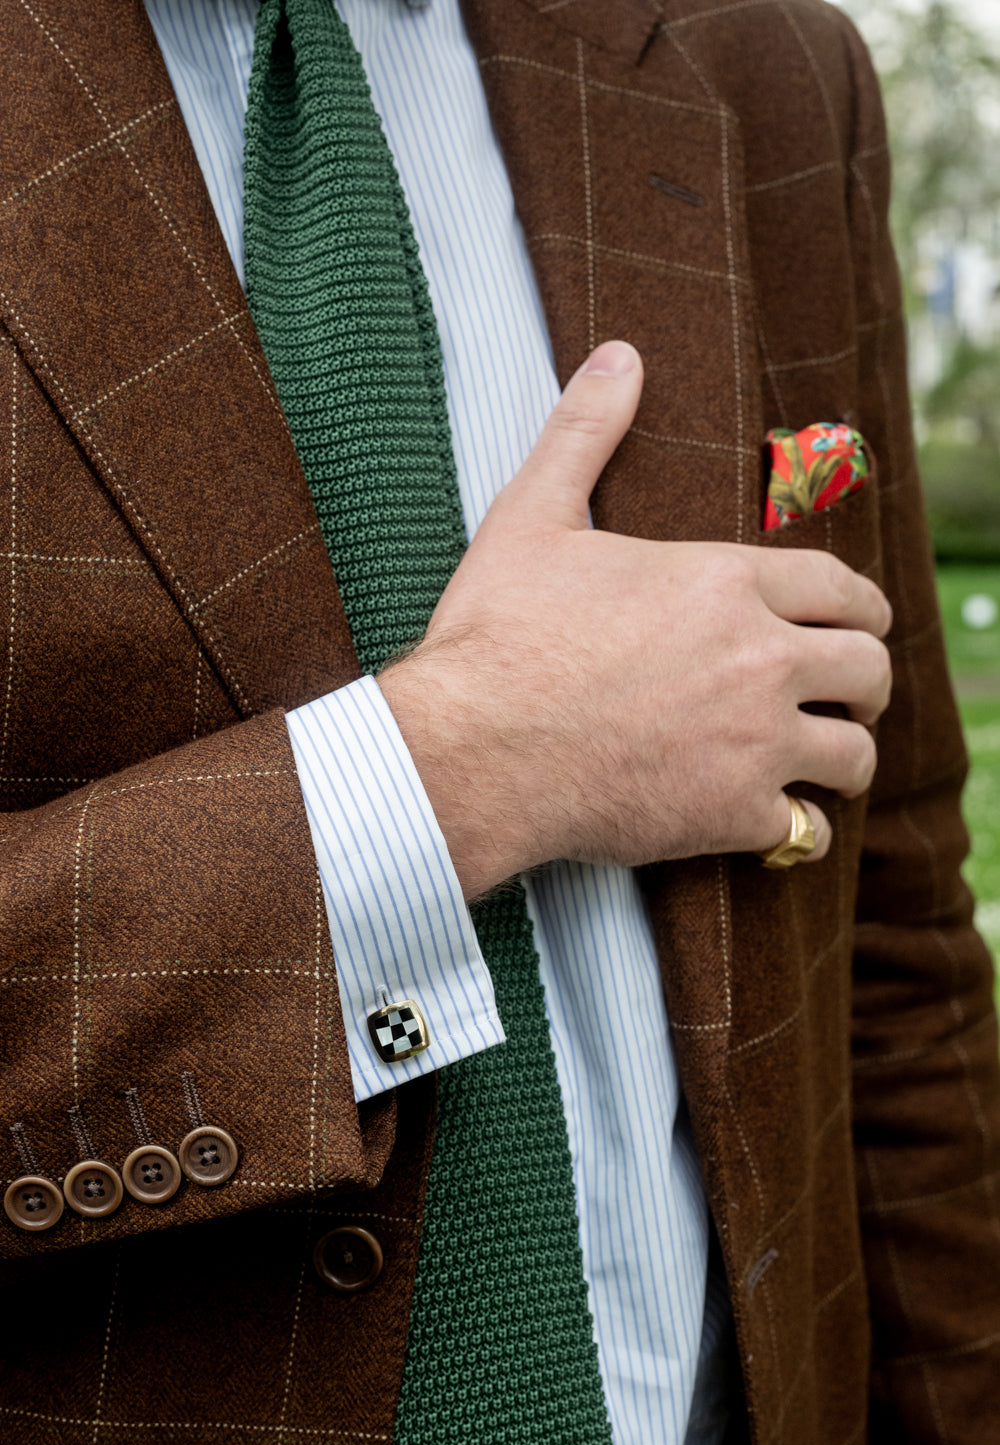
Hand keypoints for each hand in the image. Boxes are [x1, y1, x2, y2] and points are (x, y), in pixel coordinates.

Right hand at [379, 341, 892, 900]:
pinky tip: (774, 822)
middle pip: (869, 669)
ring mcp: (753, 740)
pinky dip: (795, 828)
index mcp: (723, 582)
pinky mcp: (731, 813)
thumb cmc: (497, 635)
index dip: (860, 608)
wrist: (472, 748)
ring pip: (854, 753)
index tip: (859, 625)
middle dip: (866, 681)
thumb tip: (618, 356)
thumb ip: (585, 433)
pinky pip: (804, 830)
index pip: (840, 588)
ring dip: (844, 755)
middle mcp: (758, 657)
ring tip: (822, 760)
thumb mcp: (532, 516)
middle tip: (845, 695)